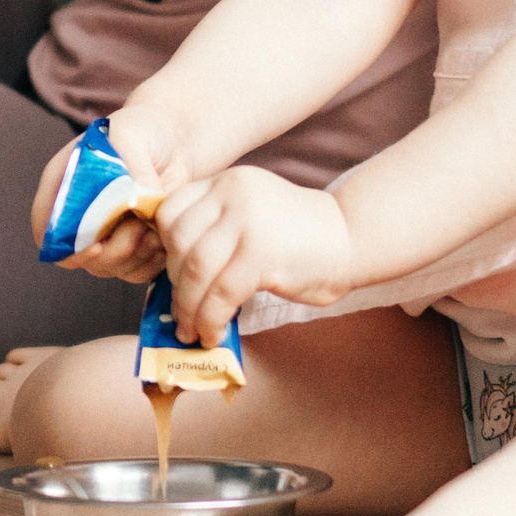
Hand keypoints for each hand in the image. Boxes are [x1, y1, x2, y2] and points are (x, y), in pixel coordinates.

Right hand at [28, 106, 189, 282]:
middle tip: (139, 228)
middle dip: (111, 250)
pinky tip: (162, 236)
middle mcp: (77, 215)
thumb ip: (129, 169)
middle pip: (77, 257)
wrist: (173, 141)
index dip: (65, 245)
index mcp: (62, 186)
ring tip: (154, 227)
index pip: (47, 230)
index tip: (97, 243)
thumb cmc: (143, 132)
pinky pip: (134, 271)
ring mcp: (104, 234)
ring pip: (107, 268)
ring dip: (134, 255)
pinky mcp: (130, 246)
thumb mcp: (131, 138)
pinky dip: (150, 262)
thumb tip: (138, 201)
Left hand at [154, 167, 356, 342]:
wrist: (352, 238)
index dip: (162, 250)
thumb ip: (216, 228)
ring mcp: (247, 222)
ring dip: (188, 308)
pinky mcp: (262, 255)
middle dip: (174, 284)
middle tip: (181, 311)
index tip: (171, 277)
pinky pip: (221, 294)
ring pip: (195, 271)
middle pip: (178, 242)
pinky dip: (210, 319)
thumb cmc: (299, 236)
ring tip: (191, 330)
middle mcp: (232, 194)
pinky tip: (214, 333)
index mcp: (226, 182)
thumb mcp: (251, 213)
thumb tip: (175, 276)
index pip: (170, 211)